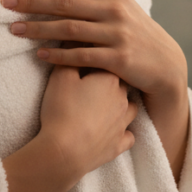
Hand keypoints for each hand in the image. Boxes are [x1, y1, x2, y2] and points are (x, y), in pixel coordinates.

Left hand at [1, 0, 187, 102]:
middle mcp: (114, 9)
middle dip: (31, 2)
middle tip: (4, 2)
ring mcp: (117, 34)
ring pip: (69, 30)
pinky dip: (59, 56)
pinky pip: (82, 56)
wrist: (165, 63)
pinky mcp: (119, 59)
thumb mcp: (116, 1)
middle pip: (64, 2)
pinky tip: (40, 54)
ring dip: (38, 30)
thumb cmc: (134, 29)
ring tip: (13, 30)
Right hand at [39, 65, 138, 179]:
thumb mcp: (61, 77)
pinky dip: (124, 132)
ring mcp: (124, 123)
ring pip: (131, 108)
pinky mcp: (119, 144)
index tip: (89, 62)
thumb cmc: (62, 110)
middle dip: (111, 82)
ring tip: (108, 105)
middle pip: (123, 83)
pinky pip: (128, 136)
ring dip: (122, 105)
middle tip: (94, 83)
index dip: (99, 61)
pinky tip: (116, 131)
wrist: (66, 150)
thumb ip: (69, 56)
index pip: (110, 62)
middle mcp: (123, 99)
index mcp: (111, 79)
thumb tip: (74, 41)